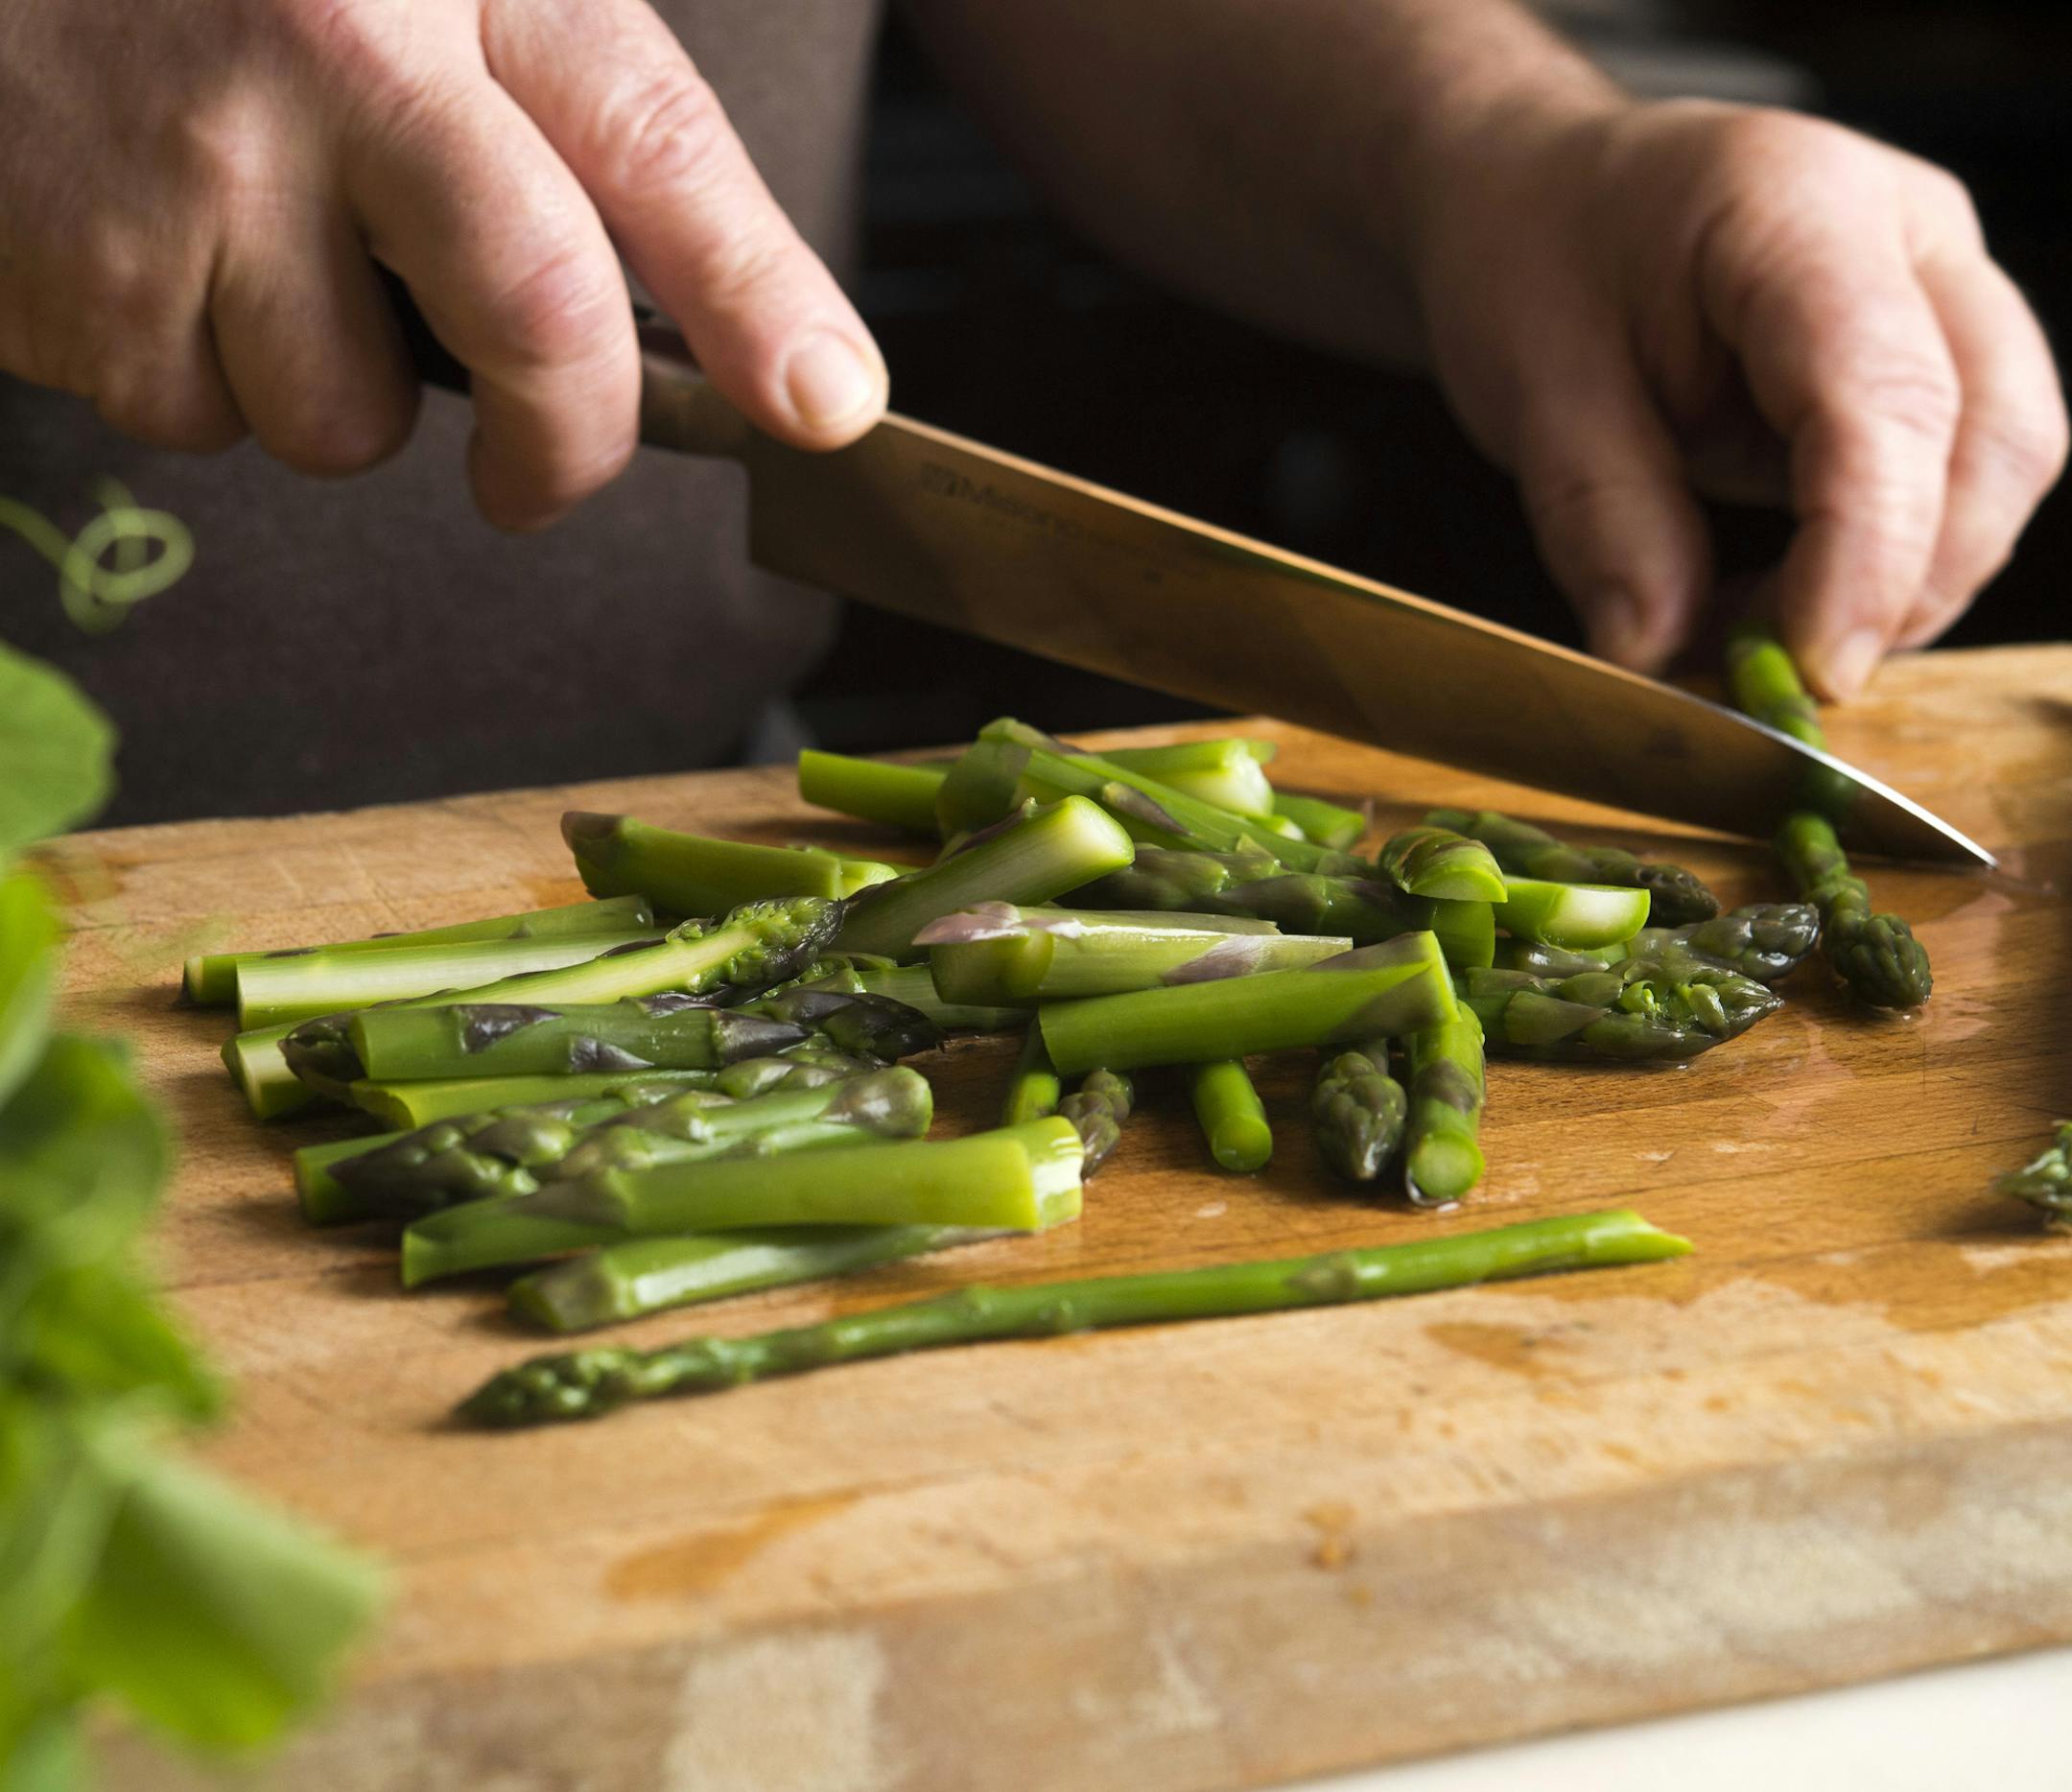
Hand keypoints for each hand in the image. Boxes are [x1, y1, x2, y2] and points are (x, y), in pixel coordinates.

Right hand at [0, 0, 885, 529]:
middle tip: (538, 475)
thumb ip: (542, 115)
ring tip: (245, 250)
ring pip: (346, 414)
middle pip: (540, 314)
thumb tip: (728, 339)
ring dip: (326, 391)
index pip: (653, 143)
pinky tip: (143, 246)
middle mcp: (340, 47)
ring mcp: (202, 162)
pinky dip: (191, 376)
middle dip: (566, 443)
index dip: (759, 294)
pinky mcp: (84, 267)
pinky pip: (198, 417)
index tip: (828, 405)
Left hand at [1410, 97, 2066, 695]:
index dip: (1869, 554)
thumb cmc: (1530, 257)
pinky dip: (1875, 568)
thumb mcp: (1529, 388)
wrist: (1532, 194)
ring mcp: (1937, 286)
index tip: (1816, 673)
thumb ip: (1603, 520)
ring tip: (1743, 637)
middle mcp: (1908, 233)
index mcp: (1798, 208)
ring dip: (1895, 588)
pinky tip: (1768, 606)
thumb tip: (1661, 655)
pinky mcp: (1926, 350)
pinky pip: (1950, 478)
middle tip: (1771, 679)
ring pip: (1997, 466)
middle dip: (1905, 586)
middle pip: (1995, 437)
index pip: (1887, 397)